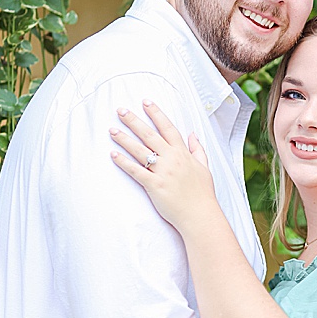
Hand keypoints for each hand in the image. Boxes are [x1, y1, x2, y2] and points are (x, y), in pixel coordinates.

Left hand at [109, 100, 217, 232]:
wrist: (200, 215)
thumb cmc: (202, 193)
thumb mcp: (204, 167)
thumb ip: (198, 149)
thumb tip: (193, 134)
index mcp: (183, 153)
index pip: (168, 128)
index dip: (156, 113)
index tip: (146, 102)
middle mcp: (172, 159)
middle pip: (150, 135)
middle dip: (134, 121)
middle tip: (120, 110)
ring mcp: (163, 171)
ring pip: (140, 150)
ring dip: (125, 139)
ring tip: (112, 129)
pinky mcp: (154, 185)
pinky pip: (136, 171)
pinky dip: (124, 162)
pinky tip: (113, 154)